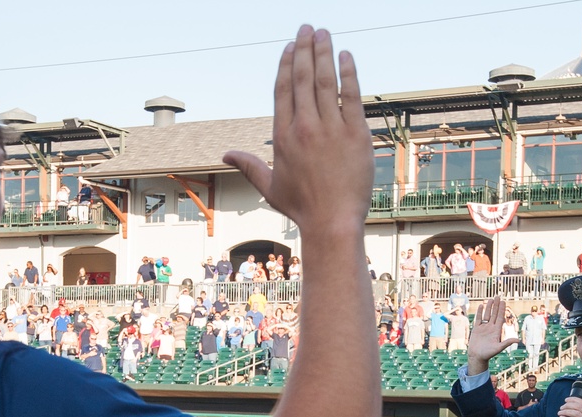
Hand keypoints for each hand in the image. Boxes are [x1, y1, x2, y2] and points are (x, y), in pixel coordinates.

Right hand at [222, 26, 372, 237]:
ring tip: (324, 33)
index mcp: (283, 137)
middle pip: (302, 79)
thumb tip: (225, 156)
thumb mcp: (270, 186)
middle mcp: (305, 128)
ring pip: (325, 82)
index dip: (286, 65)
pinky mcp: (355, 134)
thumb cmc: (302, 207)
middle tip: (307, 28)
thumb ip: (249, 166)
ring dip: (324, 53)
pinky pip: (351, 96)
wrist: (332, 222)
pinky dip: (348, 74)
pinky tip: (346, 56)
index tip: (290, 47)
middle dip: (304, 49)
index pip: (283, 91)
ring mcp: (331, 130)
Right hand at [466, 296, 519, 373]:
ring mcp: (484, 328)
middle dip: (496, 305)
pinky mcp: (476, 329)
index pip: (500, 317)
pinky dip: (480, 312)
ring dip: (489, 307)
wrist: (477, 357)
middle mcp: (491, 328)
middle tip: (498, 296)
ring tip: (491, 299)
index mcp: (497, 331)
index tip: (503, 302)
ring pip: (487, 315)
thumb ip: (507, 342)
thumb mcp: (499, 348)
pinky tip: (482, 306)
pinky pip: (478, 319)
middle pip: (494, 314)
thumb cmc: (488, 354)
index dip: (502, 309)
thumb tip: (518, 340)